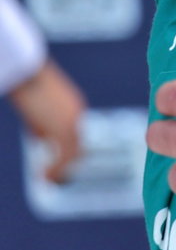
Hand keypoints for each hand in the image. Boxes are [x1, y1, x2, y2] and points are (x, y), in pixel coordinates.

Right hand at [9, 59, 85, 183]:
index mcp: (72, 107)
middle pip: (77, 146)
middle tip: (51, 178)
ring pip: (75, 153)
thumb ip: (40, 122)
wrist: (25, 70)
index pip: (74, 135)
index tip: (51, 167)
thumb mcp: (34, 106)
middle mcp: (77, 114)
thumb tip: (42, 139)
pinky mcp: (65, 127)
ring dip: (61, 170)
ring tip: (47, 179)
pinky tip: (43, 176)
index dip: (64, 154)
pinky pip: (67, 155)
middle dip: (65, 165)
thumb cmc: (24, 82)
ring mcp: (73, 120)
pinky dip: (57, 169)